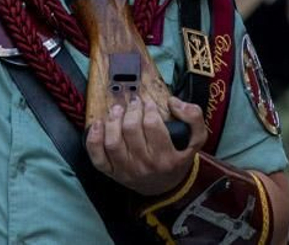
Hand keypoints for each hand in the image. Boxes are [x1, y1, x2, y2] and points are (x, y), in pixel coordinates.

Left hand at [85, 96, 206, 195]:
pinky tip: (98, 124)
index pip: (152, 125)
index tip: (148, 104)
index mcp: (167, 158)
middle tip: (133, 103)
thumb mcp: (195, 140)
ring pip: (113, 141)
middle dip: (131, 110)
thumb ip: (194, 118)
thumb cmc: (176, 158)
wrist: (165, 186)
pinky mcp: (112, 173)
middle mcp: (146, 166)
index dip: (148, 108)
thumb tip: (174, 103)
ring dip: (112, 120)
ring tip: (118, 110)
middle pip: (131, 130)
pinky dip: (94, 138)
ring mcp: (127, 171)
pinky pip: (97, 157)